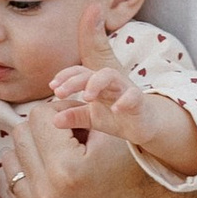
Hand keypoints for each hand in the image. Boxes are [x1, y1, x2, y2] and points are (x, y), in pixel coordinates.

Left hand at [5, 97, 174, 197]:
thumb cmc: (133, 164)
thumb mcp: (112, 129)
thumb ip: (76, 108)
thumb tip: (43, 100)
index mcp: (66, 170)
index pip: (38, 116)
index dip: (59, 110)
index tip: (76, 119)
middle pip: (20, 137)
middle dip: (43, 130)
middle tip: (68, 136)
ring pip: (12, 164)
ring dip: (33, 153)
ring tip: (60, 156)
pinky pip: (17, 192)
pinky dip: (32, 180)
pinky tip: (54, 178)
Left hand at [49, 8, 196, 176]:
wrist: (144, 125)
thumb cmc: (115, 116)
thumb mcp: (91, 117)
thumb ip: (74, 116)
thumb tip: (53, 120)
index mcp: (96, 83)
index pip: (79, 73)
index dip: (65, 76)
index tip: (52, 87)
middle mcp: (109, 83)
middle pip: (91, 72)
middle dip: (74, 80)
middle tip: (59, 92)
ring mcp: (124, 89)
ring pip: (111, 76)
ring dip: (96, 83)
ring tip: (86, 97)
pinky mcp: (139, 101)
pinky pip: (133, 96)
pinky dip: (124, 101)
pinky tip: (115, 109)